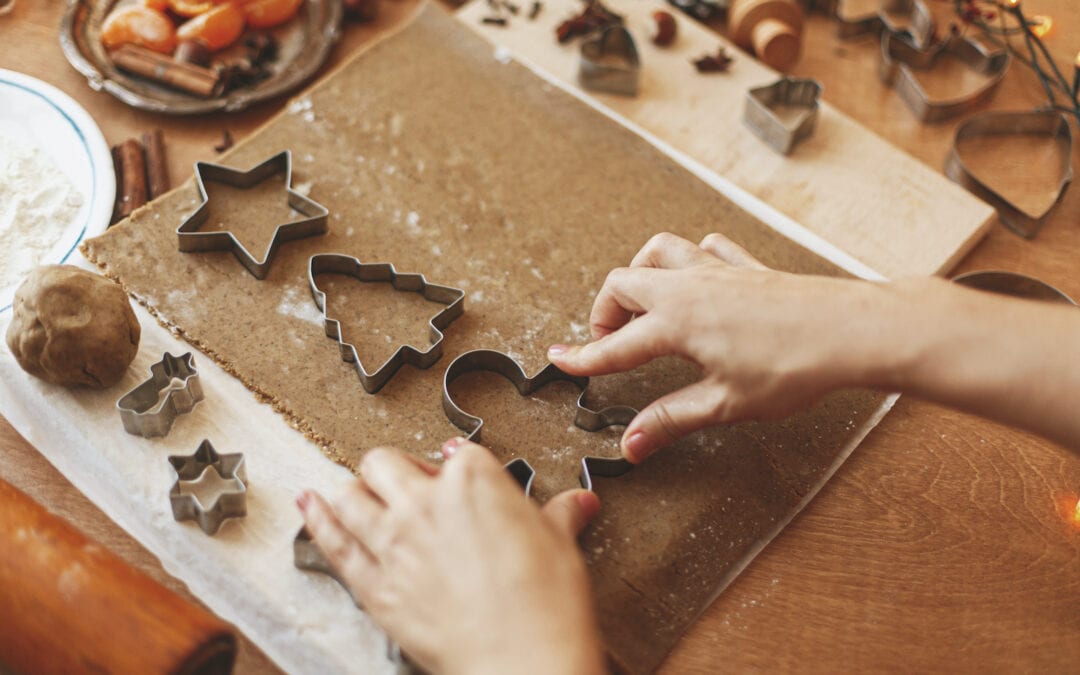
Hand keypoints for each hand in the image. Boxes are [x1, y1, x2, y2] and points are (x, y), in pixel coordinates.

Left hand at [297, 439, 605, 674]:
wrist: (523, 662)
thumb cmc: (546, 605)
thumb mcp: (561, 547)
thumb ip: (560, 516)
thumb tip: (578, 504)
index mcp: (474, 481)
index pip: (457, 452)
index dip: (458, 465)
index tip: (460, 476)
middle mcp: (425, 502)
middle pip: (388, 462)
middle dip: (398, 469)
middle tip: (414, 488)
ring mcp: (393, 542)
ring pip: (352, 494)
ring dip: (355, 491)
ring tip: (361, 494)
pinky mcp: (373, 585)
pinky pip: (333, 542)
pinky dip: (317, 519)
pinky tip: (310, 504)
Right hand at [548, 232, 891, 462]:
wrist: (851, 330)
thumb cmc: (794, 365)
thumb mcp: (725, 403)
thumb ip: (672, 419)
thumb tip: (632, 443)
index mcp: (677, 323)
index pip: (615, 346)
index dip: (583, 358)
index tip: (560, 362)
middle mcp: (689, 287)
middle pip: (624, 283)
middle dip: (604, 312)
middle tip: (607, 344)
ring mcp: (718, 270)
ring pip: (658, 252)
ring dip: (640, 275)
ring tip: (640, 305)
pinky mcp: (748, 266)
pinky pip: (706, 248)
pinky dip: (689, 259)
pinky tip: (696, 278)